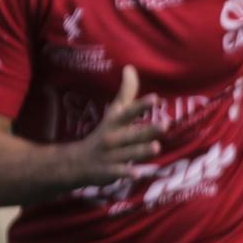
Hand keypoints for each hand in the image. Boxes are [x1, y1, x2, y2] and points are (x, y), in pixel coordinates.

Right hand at [69, 65, 161, 185]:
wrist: (77, 161)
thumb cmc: (104, 133)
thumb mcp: (114, 114)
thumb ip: (126, 93)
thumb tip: (130, 68)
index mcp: (116, 122)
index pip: (129, 112)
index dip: (141, 105)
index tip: (156, 98)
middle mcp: (113, 137)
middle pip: (132, 133)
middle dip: (148, 129)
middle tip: (165, 124)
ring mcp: (111, 155)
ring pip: (128, 152)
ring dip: (141, 150)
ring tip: (157, 147)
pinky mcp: (109, 171)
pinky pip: (119, 172)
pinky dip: (127, 173)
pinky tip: (138, 174)